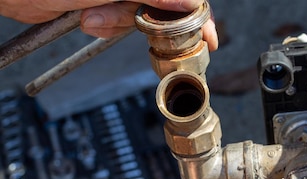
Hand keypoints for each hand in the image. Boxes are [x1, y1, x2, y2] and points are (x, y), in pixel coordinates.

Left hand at [0, 0, 218, 50]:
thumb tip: (189, 1)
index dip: (197, 11)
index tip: (207, 34)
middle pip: (163, 3)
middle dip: (148, 21)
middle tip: (132, 26)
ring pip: (140, 15)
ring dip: (118, 24)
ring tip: (90, 18)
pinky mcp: (101, 1)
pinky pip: (119, 22)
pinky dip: (106, 27)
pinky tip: (87, 19)